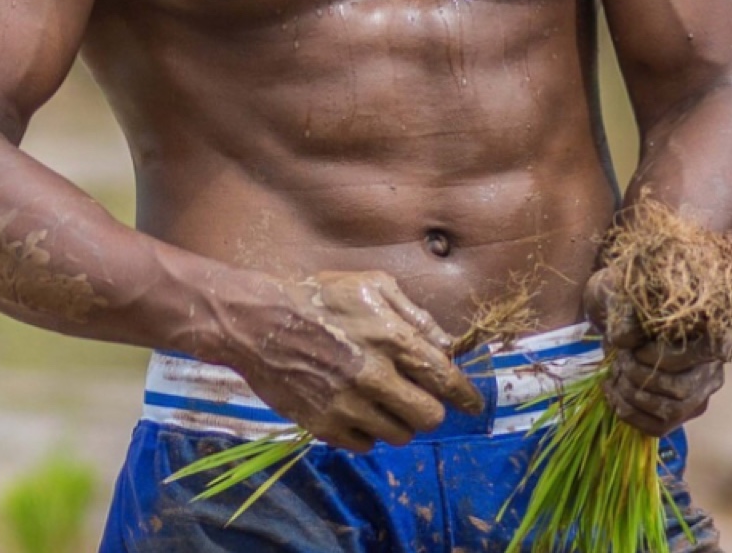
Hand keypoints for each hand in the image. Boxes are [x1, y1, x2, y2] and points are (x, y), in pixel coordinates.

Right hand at [226, 270, 483, 451]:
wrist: (259, 322)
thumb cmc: (319, 298)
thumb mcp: (371, 286)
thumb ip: (415, 315)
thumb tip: (447, 346)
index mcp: (392, 339)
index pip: (445, 379)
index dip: (466, 395)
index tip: (473, 404)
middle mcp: (375, 376)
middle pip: (429, 417)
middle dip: (430, 409)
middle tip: (416, 398)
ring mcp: (349, 405)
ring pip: (400, 435)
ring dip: (398, 421)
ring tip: (381, 402)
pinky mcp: (324, 426)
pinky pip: (365, 445)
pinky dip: (366, 432)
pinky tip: (356, 410)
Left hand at [584, 266, 731, 436]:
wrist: (622, 317)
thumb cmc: (631, 304)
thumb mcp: (627, 301)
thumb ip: (629, 318)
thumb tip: (626, 342)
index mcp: (713, 333)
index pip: (709, 351)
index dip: (666, 356)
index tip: (636, 348)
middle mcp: (713, 369)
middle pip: (683, 388)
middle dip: (640, 377)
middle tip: (620, 359)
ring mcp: (699, 395)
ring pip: (671, 411)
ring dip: (632, 395)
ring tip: (614, 373)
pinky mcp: (680, 413)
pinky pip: (658, 427)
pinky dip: (628, 413)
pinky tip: (611, 391)